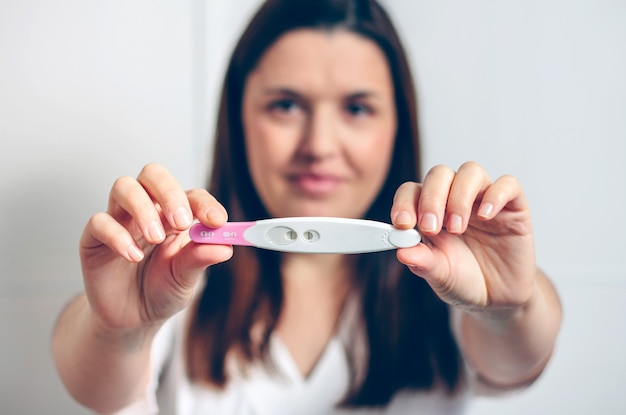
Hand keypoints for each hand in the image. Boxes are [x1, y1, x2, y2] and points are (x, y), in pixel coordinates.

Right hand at [79, 163, 232, 331]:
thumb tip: (226, 247)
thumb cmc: (162, 291)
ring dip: (142, 209)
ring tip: (155, 239)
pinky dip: (117, 236)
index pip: (191, 194)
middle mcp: (148, 210)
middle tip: (180, 222)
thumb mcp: (186, 278)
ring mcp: (120, 220)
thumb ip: (200, 259)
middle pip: (153, 174)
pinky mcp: (94, 238)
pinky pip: (99, 221)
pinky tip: (133, 257)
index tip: (217, 221)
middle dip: (169, 192)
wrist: (131, 319)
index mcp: (176, 216)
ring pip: (124, 186)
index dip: (205, 203)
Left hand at [391, 162, 536, 310]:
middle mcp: (455, 200)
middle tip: (430, 228)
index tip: (402, 225)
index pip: (412, 191)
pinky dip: (495, 195)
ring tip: (457, 228)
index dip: (404, 202)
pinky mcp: (513, 207)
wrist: (498, 299)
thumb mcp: (440, 275)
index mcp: (430, 212)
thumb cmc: (464, 280)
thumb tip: (401, 252)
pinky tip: (485, 216)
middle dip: (431, 198)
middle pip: (440, 174)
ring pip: (471, 171)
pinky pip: (508, 184)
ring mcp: (483, 200)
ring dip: (459, 196)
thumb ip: (422, 262)